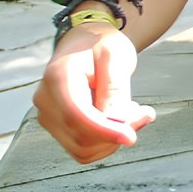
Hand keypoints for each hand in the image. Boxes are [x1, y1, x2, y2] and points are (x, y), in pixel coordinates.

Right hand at [32, 23, 156, 163]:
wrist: (85, 42)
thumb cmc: (101, 44)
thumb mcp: (116, 56)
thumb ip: (115, 89)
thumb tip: (117, 123)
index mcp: (58, 77)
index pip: (76, 115)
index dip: (104, 131)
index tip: (131, 137)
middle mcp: (46, 100)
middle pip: (80, 137)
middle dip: (117, 132)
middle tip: (146, 113)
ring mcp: (48, 116)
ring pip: (83, 149)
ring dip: (114, 139)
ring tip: (134, 112)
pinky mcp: (56, 127)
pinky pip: (82, 149)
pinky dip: (106, 141)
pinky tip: (119, 119)